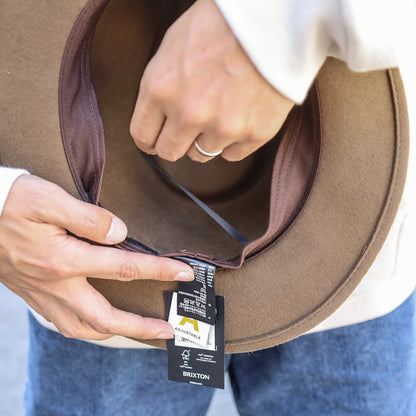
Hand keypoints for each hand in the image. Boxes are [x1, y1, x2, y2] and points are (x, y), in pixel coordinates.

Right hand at [0, 175, 193, 340]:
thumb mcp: (49, 199)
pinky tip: (92, 322)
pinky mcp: (32, 293)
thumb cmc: (9, 201)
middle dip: (141, 327)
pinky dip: (85, 328)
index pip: (125, 268)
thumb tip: (120, 234)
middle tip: (167, 331)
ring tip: (135, 332)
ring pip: (82, 328)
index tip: (185, 274)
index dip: (159, 271)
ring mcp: (42, 293)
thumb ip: (89, 218)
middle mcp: (55, 284)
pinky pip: (62, 323)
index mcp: (64, 260)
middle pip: (106, 317)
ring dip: (113, 333)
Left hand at [130, 0, 293, 162]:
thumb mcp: (172, 46)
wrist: (272, 16)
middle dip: (175, 143)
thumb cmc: (220, 23)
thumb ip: (160, 89)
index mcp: (160, 88)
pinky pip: (232, 155)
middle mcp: (189, 114)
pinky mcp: (254, 133)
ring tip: (218, 115)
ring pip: (202, 155)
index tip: (156, 141)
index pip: (142, 136)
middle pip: (170, 152)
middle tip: (186, 132)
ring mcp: (223, 127)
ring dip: (205, 140)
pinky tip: (238, 119)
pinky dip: (232, 142)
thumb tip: (158, 119)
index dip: (149, 140)